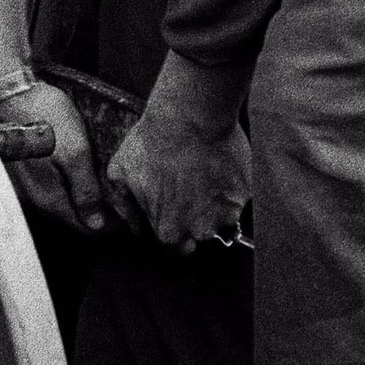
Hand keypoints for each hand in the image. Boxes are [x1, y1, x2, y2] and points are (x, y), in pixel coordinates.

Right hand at [0, 78, 105, 234]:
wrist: (9, 90)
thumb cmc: (45, 116)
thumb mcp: (76, 150)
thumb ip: (86, 190)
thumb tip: (96, 224)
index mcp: (50, 199)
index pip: (86, 229)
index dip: (110, 225)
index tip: (128, 215)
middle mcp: (34, 200)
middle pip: (72, 217)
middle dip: (95, 210)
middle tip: (116, 196)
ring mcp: (24, 187)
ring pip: (60, 202)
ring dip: (80, 196)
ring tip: (98, 181)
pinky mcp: (20, 173)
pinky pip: (48, 189)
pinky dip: (64, 185)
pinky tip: (73, 168)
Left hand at [104, 56, 252, 251]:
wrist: (189, 117)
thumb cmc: (152, 143)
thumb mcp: (120, 171)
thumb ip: (124, 203)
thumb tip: (133, 225)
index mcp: (168, 230)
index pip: (173, 247)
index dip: (172, 229)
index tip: (173, 211)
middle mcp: (199, 230)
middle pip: (198, 234)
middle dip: (194, 219)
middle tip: (188, 189)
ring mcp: (226, 214)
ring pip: (220, 217)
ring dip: (213, 202)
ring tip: (202, 171)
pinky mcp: (244, 195)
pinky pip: (237, 196)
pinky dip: (230, 185)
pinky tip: (217, 164)